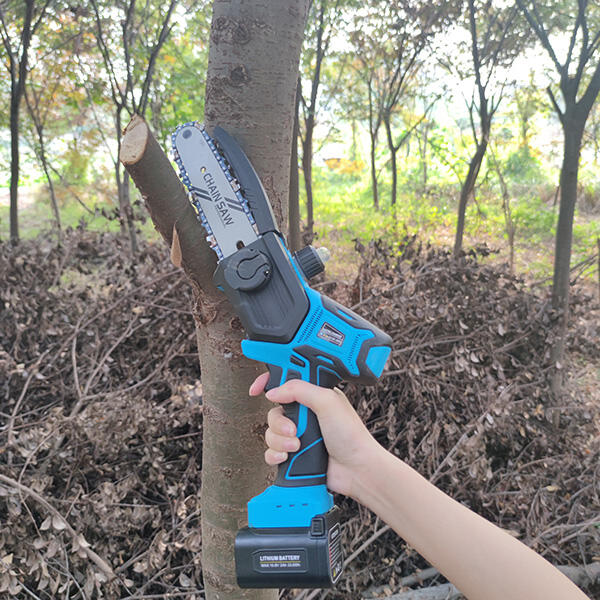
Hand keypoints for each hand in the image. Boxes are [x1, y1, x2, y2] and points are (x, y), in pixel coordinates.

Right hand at [249, 374, 380, 498]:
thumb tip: (274, 391)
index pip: (286, 382)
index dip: (268, 382)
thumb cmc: (351, 435)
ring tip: (297, 446)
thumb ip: (300, 390)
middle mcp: (305, 414)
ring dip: (280, 440)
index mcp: (313, 395)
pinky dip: (276, 455)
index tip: (256, 389)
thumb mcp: (327, 402)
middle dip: (279, 422)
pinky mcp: (294, 453)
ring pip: (271, 432)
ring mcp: (299, 434)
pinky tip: (287, 457)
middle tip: (294, 430)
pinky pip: (271, 451)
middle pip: (274, 411)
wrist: (356, 470)